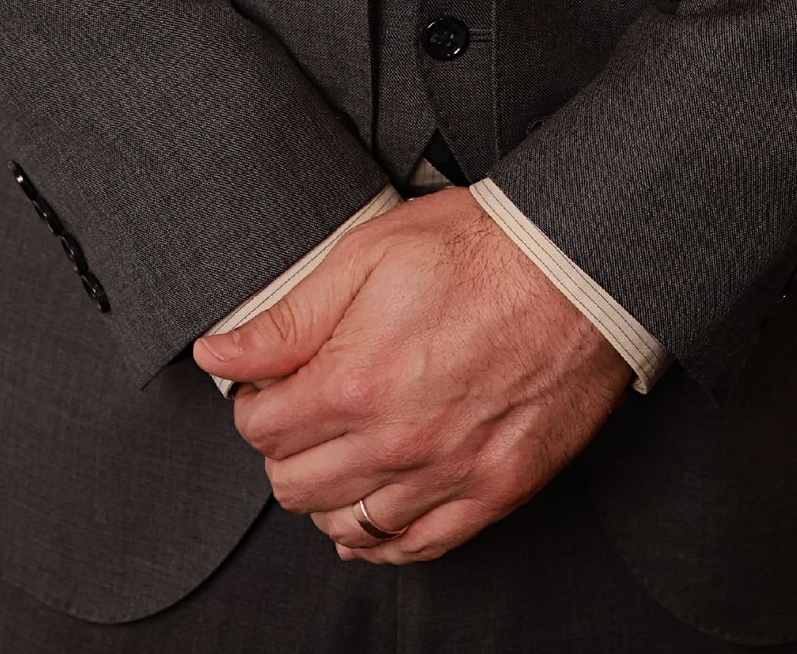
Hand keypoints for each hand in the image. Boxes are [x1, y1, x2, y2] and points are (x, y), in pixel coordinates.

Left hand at [191, 186, 631, 563]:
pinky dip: (381, 537)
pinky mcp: (491, 493)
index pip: (261, 429)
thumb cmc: (480, 250)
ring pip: (347, 526)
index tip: (269, 385)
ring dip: (328, 492)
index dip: (253, 402)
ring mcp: (446, 475)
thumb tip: (219, 353)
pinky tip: (375, 507)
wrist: (577, 270)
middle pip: (294, 486)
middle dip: (284, 447)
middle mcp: (396, 443)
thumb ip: (287, 317)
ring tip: (341, 449)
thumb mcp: (368, 254)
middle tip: (303, 410)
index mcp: (355, 382)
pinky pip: (414, 548)